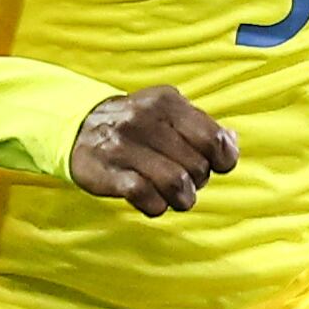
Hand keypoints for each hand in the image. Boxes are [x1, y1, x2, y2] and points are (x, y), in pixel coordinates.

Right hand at [68, 88, 238, 216]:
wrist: (76, 127)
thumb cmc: (135, 126)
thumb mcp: (167, 113)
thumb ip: (202, 126)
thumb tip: (231, 143)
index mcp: (167, 102)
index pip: (213, 138)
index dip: (224, 160)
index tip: (216, 166)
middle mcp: (145, 119)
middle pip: (197, 166)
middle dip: (198, 181)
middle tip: (185, 181)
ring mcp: (123, 145)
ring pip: (175, 182)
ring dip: (181, 198)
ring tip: (174, 197)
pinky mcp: (106, 171)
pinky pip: (144, 195)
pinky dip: (155, 205)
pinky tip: (151, 201)